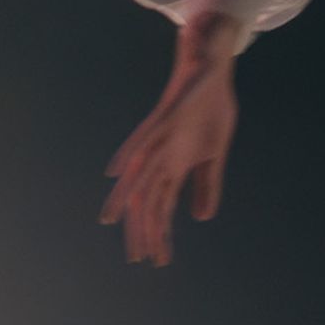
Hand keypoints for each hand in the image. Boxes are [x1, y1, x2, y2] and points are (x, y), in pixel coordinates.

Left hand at [102, 41, 239, 266]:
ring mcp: (161, 136)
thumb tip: (200, 217)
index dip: (159, 233)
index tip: (157, 260)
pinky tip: (116, 169)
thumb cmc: (210, 106)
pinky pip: (144, 135)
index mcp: (175, 165)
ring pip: (138, 171)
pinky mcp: (166, 114)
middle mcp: (162, 155)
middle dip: (141, 228)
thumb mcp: (215, 153)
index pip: (161, 207)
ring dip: (126, 196)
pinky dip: (129, 152)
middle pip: (145, 197)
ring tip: (110, 220)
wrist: (213, 64)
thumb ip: (206, 184)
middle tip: (138, 258)